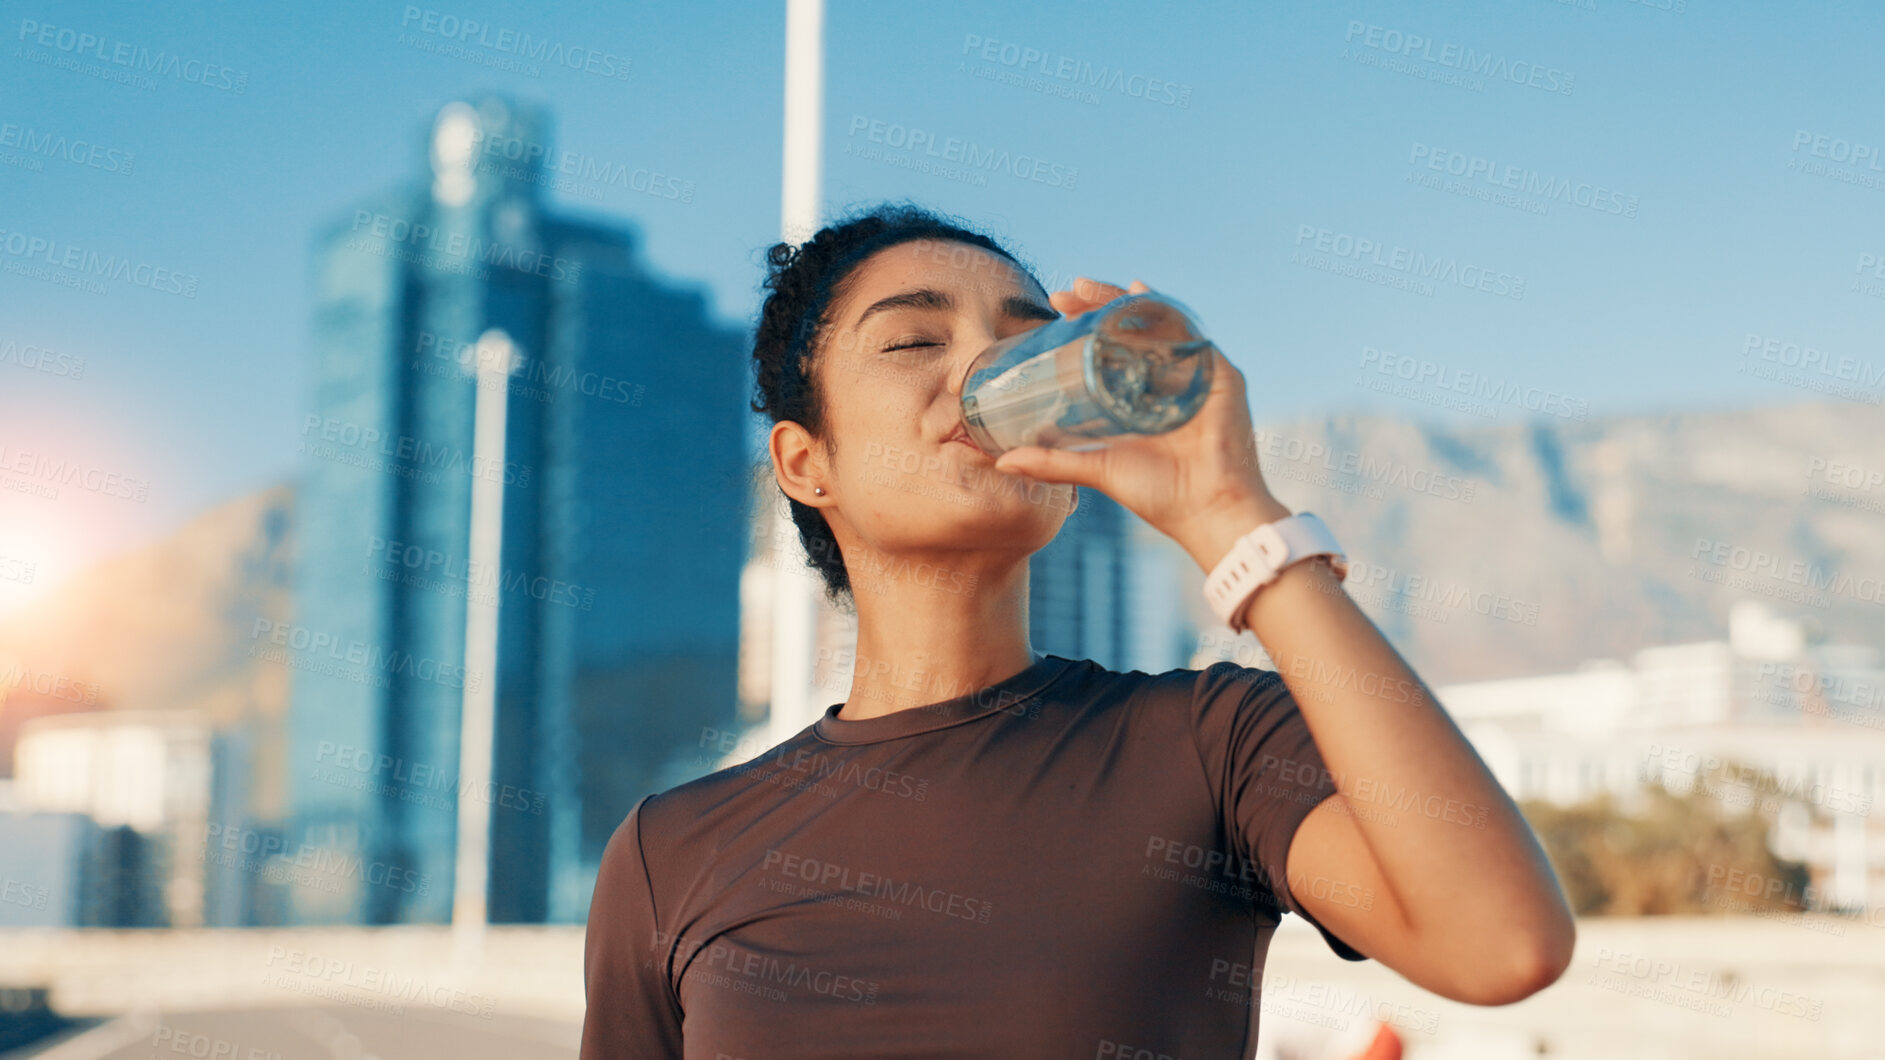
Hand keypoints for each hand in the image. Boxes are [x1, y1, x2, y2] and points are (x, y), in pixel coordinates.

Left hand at [992, 276, 1290, 571]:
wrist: (1207, 512)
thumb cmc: (1160, 496)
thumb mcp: (1096, 470)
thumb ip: (1053, 463)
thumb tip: (1002, 463)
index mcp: (1143, 397)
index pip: (1113, 348)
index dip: (1085, 325)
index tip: (1054, 309)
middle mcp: (1169, 380)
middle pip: (1133, 329)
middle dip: (1099, 306)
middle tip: (1066, 293)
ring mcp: (1195, 376)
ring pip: (1157, 324)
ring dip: (1122, 302)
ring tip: (1089, 289)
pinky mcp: (1220, 377)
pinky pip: (1191, 335)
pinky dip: (1165, 312)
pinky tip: (1140, 295)